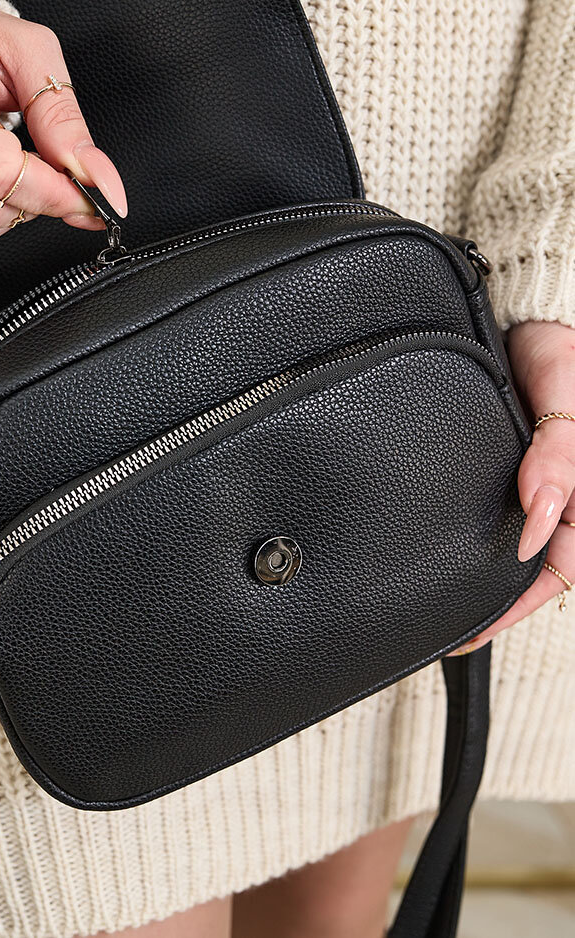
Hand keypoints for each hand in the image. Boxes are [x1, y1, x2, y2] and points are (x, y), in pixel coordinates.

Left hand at [449, 320, 574, 654]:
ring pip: (507, 545)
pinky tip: (440, 548)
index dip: (518, 605)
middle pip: (530, 567)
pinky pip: (486, 510)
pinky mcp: (499, 468)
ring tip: (436, 597)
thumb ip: (558, 460)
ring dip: (479, 572)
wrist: (529, 320)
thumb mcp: (568, 407)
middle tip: (444, 624)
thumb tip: (538, 521)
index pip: (560, 569)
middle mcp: (558, 497)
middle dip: (493, 600)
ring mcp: (527, 486)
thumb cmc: (562, 356)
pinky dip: (467, 534)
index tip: (474, 628)